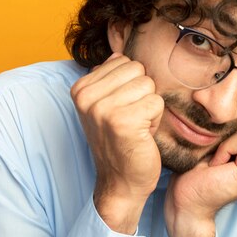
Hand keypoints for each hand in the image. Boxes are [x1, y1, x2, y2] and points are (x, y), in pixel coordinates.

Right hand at [71, 53, 164, 233]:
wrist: (120, 182)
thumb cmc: (119, 141)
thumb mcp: (107, 104)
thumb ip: (111, 77)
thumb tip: (120, 55)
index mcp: (80, 88)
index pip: (124, 61)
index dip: (130, 86)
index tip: (120, 110)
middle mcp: (87, 96)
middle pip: (138, 70)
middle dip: (142, 94)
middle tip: (130, 119)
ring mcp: (102, 109)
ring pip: (149, 85)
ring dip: (149, 107)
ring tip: (136, 126)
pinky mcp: (122, 122)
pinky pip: (156, 102)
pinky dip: (154, 120)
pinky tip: (141, 135)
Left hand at [164, 108, 236, 236]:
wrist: (186, 201)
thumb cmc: (195, 169)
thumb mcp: (217, 138)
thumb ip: (235, 121)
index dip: (233, 121)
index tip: (218, 145)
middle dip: (230, 130)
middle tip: (216, 156)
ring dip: (226, 140)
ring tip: (217, 160)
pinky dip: (225, 147)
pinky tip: (218, 166)